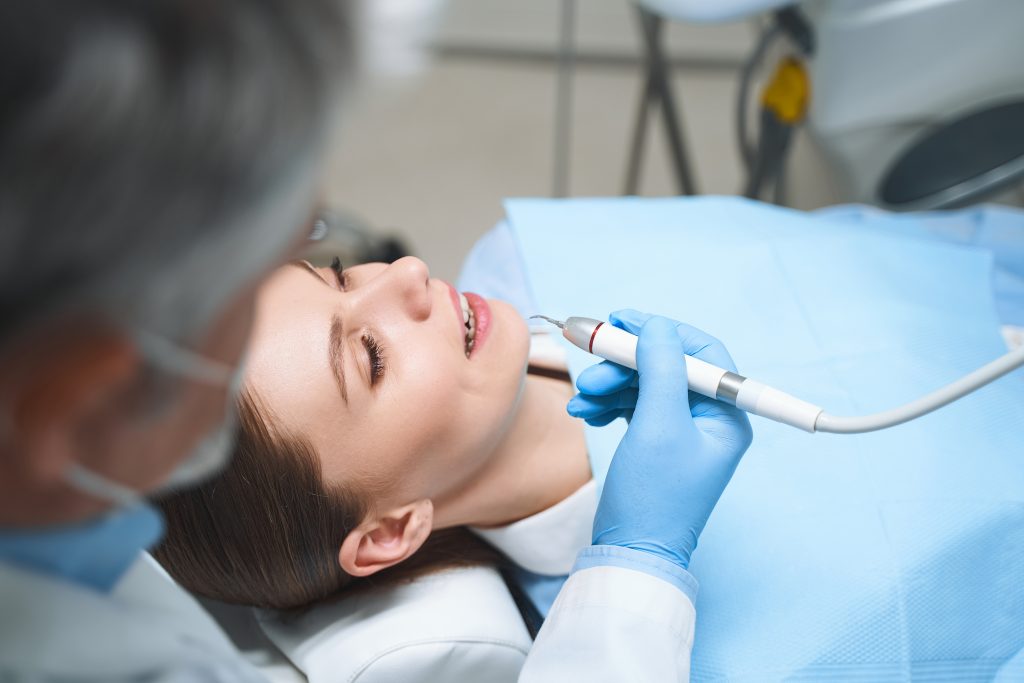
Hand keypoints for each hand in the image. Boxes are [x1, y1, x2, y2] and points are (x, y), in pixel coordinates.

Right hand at [567, 310, 752, 569]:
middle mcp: (709, 420)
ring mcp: (682, 432)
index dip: (660, 332)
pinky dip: (608, 404)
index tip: (621, 319)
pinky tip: (585, 413)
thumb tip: (657, 325)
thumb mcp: (659, 425)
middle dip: (624, 364)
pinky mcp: (656, 443)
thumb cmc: (654, 496)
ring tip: (581, 398)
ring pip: (644, 385)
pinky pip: (632, 407)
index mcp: (727, 415)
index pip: (700, 352)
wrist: (632, 552)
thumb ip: (661, 368)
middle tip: (589, 366)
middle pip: (665, 367)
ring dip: (609, 385)